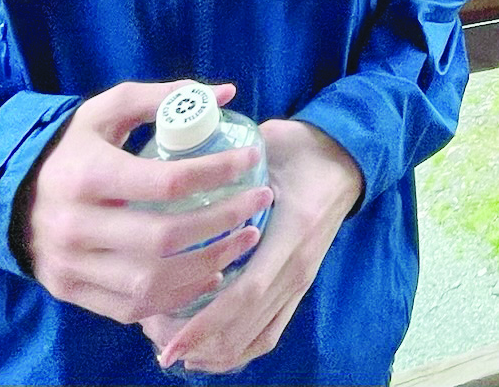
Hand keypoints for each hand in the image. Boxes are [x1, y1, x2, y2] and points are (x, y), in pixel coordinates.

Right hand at [18, 80, 273, 325]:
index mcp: (87, 174)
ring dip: (211, 263)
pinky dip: (180, 295)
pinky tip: (210, 272)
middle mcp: (77, 225)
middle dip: (223, 222)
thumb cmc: (71, 147)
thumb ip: (161, 98)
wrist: (11, 194)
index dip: (216, 172)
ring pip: (155, 280)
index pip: (166, 180)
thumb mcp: (106, 111)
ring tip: (244, 239)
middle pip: (166, 236)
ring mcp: (73, 266)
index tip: (249, 161)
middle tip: (258, 203)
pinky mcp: (74, 294)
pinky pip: (137, 307)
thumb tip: (225, 94)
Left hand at [145, 119, 363, 374]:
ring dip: (215, 352)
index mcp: (289, 233)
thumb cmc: (299, 148)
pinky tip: (208, 351)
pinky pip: (269, 332)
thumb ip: (225, 162)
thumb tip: (172, 163)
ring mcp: (300, 282)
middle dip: (199, 342)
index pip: (248, 291)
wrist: (344, 160)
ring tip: (172, 347)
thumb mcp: (266, 147)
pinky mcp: (299, 288)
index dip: (208, 321)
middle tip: (154, 338)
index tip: (170, 337)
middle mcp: (297, 267)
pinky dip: (238, 349)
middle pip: (247, 326)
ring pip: (257, 338)